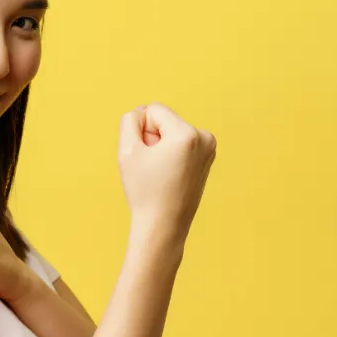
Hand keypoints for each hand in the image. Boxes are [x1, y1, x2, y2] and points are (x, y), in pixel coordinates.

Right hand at [118, 102, 216, 248]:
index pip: (153, 110)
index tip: (145, 155)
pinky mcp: (208, 159)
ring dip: (161, 146)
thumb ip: (129, 121)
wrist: (163, 225)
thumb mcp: (127, 150)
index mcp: (187, 134)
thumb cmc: (145, 190)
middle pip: (165, 120)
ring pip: (172, 132)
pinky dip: (171, 155)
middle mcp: (205, 138)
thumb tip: (142, 113)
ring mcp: (209, 149)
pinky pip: (181, 144)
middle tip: (152, 167)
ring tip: (160, 172)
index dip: (141, 130)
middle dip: (152, 138)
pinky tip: (169, 175)